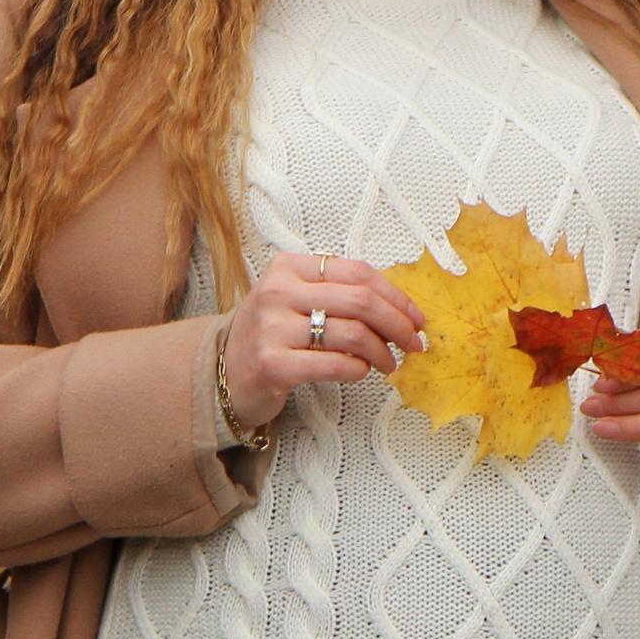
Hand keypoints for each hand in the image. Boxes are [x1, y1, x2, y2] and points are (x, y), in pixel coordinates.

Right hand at [219, 253, 426, 430]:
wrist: (224, 370)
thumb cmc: (272, 333)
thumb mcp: (297, 298)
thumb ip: (340, 293)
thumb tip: (400, 307)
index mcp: (289, 267)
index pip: (358, 272)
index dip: (396, 295)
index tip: (415, 316)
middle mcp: (278, 292)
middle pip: (361, 301)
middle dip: (398, 324)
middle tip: (413, 343)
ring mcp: (272, 328)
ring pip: (352, 334)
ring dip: (382, 352)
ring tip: (388, 363)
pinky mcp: (272, 363)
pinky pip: (334, 364)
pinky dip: (358, 369)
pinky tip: (361, 371)